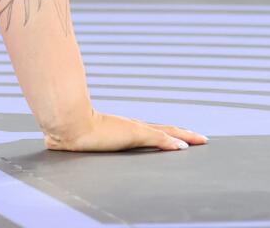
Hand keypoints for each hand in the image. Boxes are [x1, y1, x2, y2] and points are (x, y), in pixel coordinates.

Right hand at [46, 111, 209, 152]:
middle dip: (184, 134)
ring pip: (166, 132)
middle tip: (202, 139)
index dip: (169, 134)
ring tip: (200, 141)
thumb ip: (84, 138)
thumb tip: (71, 141)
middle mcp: (132, 127)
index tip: (184, 138)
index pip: (153, 131)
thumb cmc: (70, 130)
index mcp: (124, 129)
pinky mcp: (131, 134)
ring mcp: (133, 130)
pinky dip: (170, 142)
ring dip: (184, 137)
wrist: (66, 123)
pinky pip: (156, 139)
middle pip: (165, 130)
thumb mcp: (82, 138)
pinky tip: (183, 147)